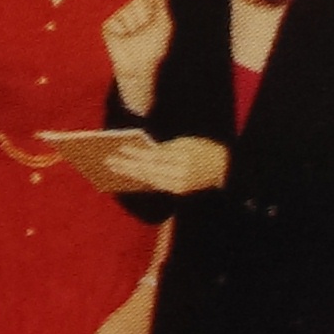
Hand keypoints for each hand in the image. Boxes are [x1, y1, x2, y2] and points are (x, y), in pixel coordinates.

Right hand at [101, 0, 172, 104]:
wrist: (135, 66)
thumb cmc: (153, 47)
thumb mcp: (162, 22)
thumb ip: (161, 2)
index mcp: (151, 12)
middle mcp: (137, 13)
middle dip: (142, 4)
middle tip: (146, 19)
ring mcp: (123, 18)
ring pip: (127, 7)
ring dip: (133, 19)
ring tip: (135, 34)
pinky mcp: (110, 25)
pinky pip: (115, 16)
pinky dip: (121, 24)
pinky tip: (125, 36)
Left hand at [104, 134, 226, 194]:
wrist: (225, 168)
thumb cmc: (203, 148)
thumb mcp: (185, 142)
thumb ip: (164, 147)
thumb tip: (142, 152)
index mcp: (183, 157)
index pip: (154, 156)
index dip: (136, 153)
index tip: (119, 148)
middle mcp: (180, 174)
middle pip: (148, 170)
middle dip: (127, 165)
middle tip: (108, 161)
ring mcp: (180, 185)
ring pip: (150, 180)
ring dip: (131, 175)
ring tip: (114, 169)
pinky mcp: (179, 192)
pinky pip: (156, 185)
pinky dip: (142, 180)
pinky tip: (130, 176)